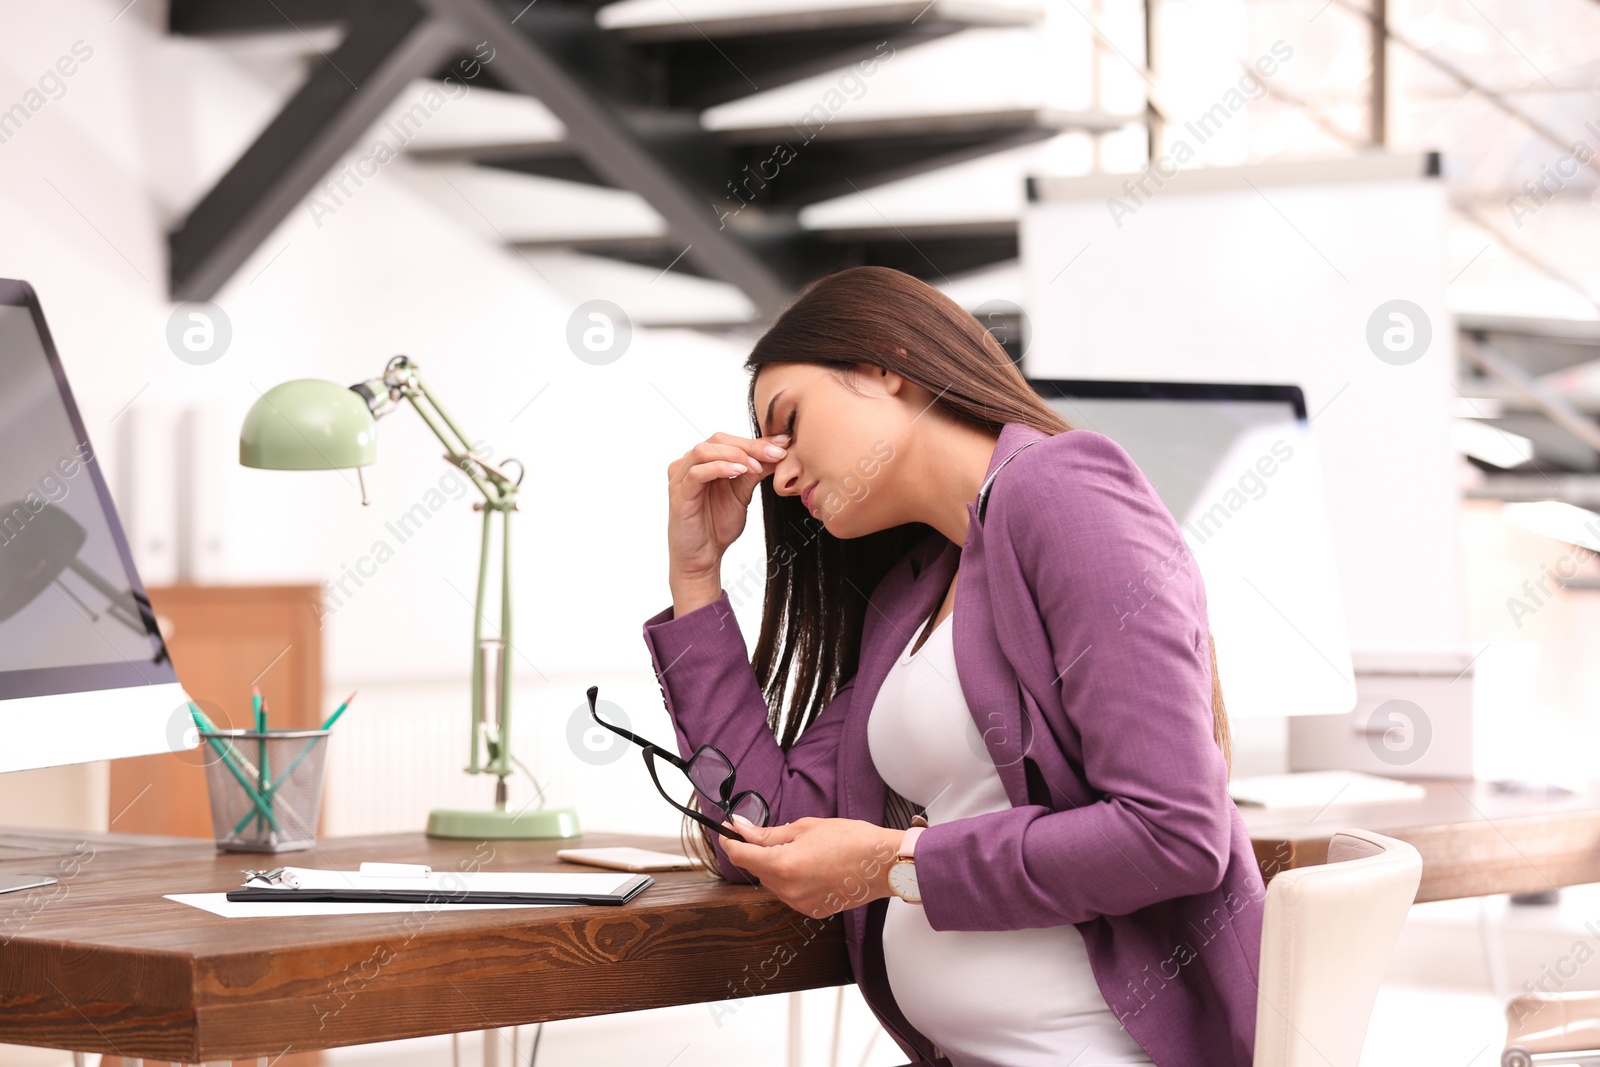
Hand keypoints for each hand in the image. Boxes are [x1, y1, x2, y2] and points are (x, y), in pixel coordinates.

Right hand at [666, 431, 788, 591]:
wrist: (703, 557)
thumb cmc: (717, 526)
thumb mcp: (742, 494)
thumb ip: (755, 472)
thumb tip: (778, 451)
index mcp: (704, 462)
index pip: (730, 441)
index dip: (758, 441)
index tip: (784, 443)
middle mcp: (689, 464)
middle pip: (718, 440)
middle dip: (750, 446)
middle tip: (775, 454)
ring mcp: (681, 477)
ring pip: (705, 450)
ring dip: (735, 455)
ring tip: (756, 467)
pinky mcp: (679, 494)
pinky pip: (697, 473)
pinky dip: (720, 468)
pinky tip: (740, 472)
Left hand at [718, 814, 903, 918]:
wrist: (883, 864)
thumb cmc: (851, 840)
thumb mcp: (805, 827)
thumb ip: (768, 832)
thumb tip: (740, 827)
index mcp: (782, 865)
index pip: (741, 856)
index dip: (731, 841)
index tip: (728, 832)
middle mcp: (787, 890)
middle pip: (757, 869)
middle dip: (759, 852)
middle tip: (778, 834)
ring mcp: (799, 903)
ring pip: (772, 882)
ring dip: (776, 866)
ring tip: (803, 849)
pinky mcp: (811, 910)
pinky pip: (789, 892)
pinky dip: (792, 878)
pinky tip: (812, 865)